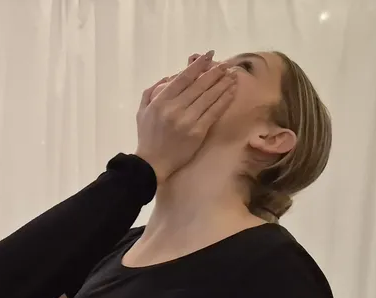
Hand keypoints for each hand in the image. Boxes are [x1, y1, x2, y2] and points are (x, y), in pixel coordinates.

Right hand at [135, 50, 235, 181]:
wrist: (153, 163)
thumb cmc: (147, 136)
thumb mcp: (142, 111)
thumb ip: (152, 91)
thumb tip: (170, 77)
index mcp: (161, 101)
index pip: (183, 78)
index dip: (198, 65)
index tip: (209, 55)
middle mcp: (175, 108)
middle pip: (199, 85)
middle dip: (215, 72)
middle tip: (226, 64)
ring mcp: (188, 120)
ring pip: (209, 97)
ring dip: (223, 83)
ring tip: (233, 75)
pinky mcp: (198, 132)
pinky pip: (214, 112)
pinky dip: (224, 100)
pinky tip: (231, 91)